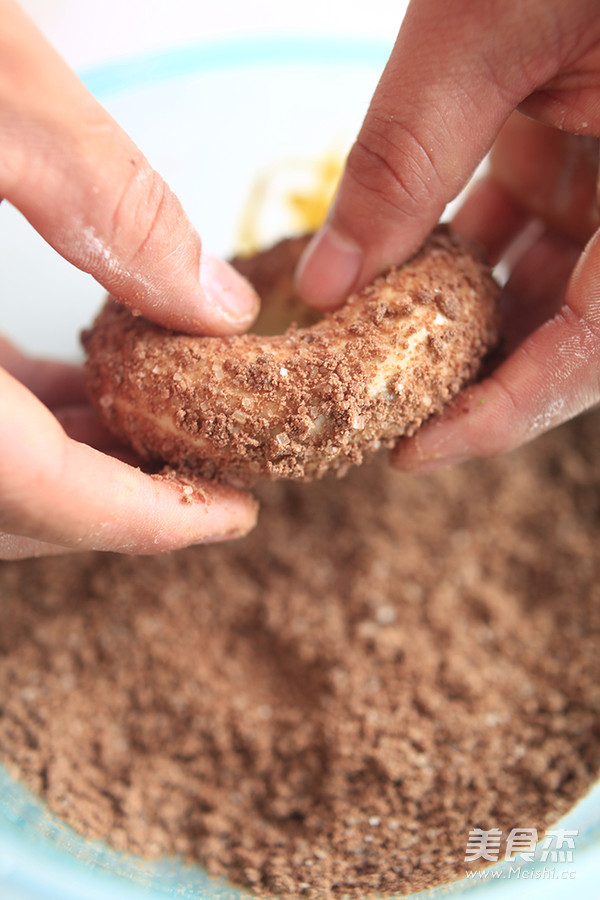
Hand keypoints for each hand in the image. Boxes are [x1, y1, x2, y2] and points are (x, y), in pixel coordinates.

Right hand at [0, 0, 258, 557]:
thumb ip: (109, 202)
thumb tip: (217, 307)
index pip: (44, 497)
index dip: (153, 520)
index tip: (235, 513)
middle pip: (15, 510)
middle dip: (122, 498)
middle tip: (212, 462)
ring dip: (75, 463)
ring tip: (164, 419)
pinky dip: (20, 422)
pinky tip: (80, 379)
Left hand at [296, 0, 599, 468]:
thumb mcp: (488, 22)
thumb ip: (406, 158)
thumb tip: (325, 286)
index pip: (596, 348)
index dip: (507, 413)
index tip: (415, 452)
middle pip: (573, 332)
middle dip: (479, 372)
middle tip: (381, 405)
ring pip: (551, 286)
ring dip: (462, 314)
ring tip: (378, 338)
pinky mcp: (591, 143)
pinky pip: (536, 228)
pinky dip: (469, 252)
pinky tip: (408, 261)